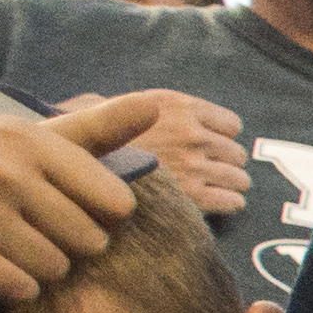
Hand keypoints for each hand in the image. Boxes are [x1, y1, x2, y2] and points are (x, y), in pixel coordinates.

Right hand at [0, 99, 145, 299]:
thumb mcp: (14, 138)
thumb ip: (90, 130)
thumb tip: (154, 107)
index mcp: (25, 138)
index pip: (117, 202)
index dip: (97, 217)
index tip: (59, 207)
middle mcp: (1, 168)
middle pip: (91, 241)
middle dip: (62, 245)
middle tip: (16, 229)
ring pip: (57, 268)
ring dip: (31, 268)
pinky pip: (20, 289)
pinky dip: (5, 287)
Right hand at [66, 87, 249, 217]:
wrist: (73, 170)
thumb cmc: (88, 138)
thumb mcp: (107, 107)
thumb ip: (137, 108)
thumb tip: (143, 111)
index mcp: (175, 106)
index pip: (231, 124)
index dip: (222, 137)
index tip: (211, 146)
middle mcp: (189, 133)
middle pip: (236, 153)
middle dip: (226, 163)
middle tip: (210, 171)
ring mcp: (193, 165)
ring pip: (239, 178)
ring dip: (230, 185)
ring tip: (215, 189)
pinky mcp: (193, 197)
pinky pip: (232, 201)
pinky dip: (229, 203)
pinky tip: (217, 205)